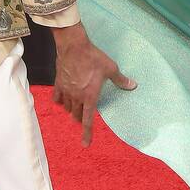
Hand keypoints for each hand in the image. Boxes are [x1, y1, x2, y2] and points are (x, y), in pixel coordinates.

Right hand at [52, 26, 136, 145]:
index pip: (88, 120)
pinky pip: (57, 97)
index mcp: (90, 96)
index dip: (87, 133)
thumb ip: (120, 80)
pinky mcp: (58, 83)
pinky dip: (60, 101)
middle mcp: (77, 97)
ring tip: (75, 110)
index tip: (85, 144)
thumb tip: (132, 86)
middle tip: (83, 120)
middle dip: (80, 120)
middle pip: (77, 115)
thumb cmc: (93, 57)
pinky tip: (61, 101)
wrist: (73, 46)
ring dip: (72, 111)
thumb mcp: (110, 68)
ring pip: (68, 108)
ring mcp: (66, 90)